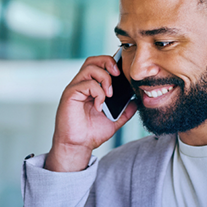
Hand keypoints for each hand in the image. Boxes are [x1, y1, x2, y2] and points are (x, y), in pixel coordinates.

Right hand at [46, 56, 137, 171]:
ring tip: (109, 94)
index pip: (100, 65)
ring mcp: (75, 88)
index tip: (124, 72)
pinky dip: (98, 93)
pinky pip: (87, 83)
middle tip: (118, 74)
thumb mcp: (115, 120)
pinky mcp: (70, 94)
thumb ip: (125, 110)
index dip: (112, 63)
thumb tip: (136, 101)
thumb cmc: (91, 133)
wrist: (78, 146)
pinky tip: (99, 106)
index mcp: (90, 88)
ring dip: (105, 78)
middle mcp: (81, 85)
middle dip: (108, 62)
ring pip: (90, 67)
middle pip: (93, 60)